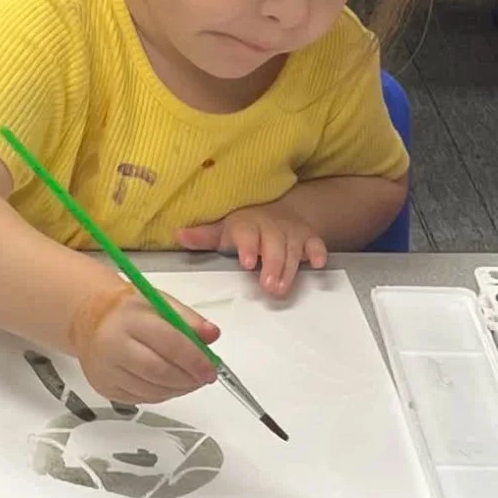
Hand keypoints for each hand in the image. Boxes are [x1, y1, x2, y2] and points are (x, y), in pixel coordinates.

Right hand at [69, 285, 220, 403]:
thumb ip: (189, 319)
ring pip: (151, 390)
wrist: (91, 320)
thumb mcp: (160, 303)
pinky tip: (172, 384)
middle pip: (159, 370)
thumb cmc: (130, 311)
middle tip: (206, 377)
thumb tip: (212, 335)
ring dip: (179, 388)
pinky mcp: (105, 388)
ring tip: (192, 380)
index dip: (195, 358)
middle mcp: (114, 345)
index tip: (212, 366)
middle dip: (189, 377)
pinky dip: (164, 394)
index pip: (169, 341)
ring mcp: (107, 370)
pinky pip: (142, 398)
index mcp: (130, 319)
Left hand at [177, 202, 327, 296]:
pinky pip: (316, 244)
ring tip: (283, 288)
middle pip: (273, 245)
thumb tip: (179, 235)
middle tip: (269, 287)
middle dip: (272, 265)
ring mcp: (291, 233)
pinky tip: (318, 264)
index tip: (247, 262)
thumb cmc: (247, 227)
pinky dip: (318, 253)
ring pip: (293, 249)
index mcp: (247, 225)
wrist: (282, 209)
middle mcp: (271, 228)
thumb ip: (205, 236)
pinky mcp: (309, 238)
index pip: (247, 233)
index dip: (248, 246)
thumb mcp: (224, 228)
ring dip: (290, 268)